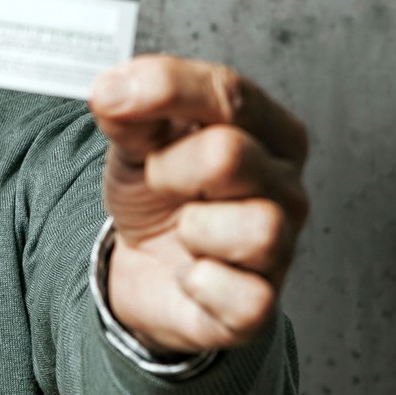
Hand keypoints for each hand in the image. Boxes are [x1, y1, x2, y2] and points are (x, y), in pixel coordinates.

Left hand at [89, 54, 310, 357]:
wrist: (143, 264)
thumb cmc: (158, 196)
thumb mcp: (138, 140)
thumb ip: (131, 110)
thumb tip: (113, 89)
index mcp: (268, 131)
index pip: (229, 93)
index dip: (164, 91)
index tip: (109, 96)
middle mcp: (286, 187)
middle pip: (231, 155)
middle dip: (170, 169)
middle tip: (157, 179)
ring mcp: (282, 247)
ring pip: (256, 229)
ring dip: (195, 230)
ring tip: (183, 231)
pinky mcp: (262, 305)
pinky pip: (244, 297)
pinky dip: (201, 285)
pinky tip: (190, 275)